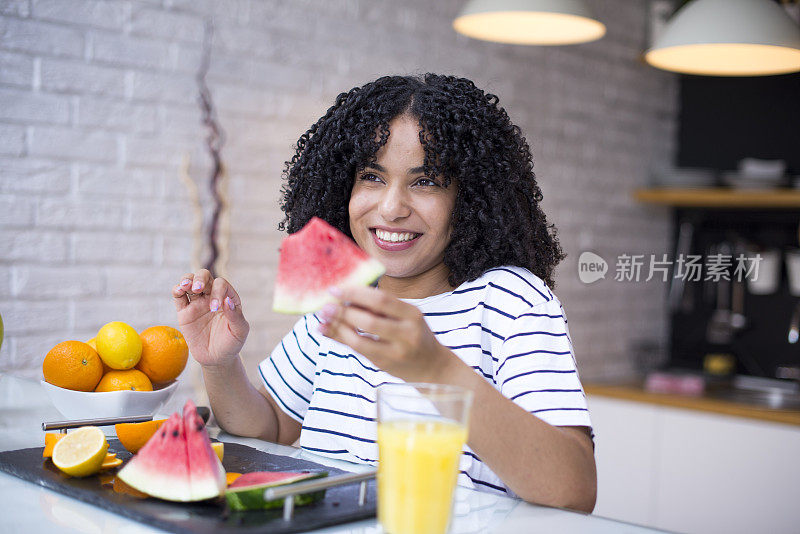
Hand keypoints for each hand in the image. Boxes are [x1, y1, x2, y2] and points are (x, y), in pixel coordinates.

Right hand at [172, 269, 249, 367]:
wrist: (217, 359)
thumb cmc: (231, 343)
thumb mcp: (239, 331)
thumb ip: (235, 316)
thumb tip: (227, 300)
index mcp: (228, 298)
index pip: (221, 285)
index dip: (217, 292)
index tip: (214, 308)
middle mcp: (212, 297)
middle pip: (204, 276)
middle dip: (200, 278)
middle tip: (198, 288)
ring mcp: (197, 303)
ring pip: (190, 282)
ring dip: (187, 280)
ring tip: (186, 285)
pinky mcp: (185, 312)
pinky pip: (179, 297)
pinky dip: (177, 290)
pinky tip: (179, 290)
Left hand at [317, 286, 454, 382]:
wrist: (431, 367)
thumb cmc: (414, 334)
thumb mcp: (405, 316)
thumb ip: (380, 308)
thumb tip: (344, 295)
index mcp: (412, 314)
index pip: (381, 300)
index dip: (356, 293)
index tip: (335, 289)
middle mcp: (407, 333)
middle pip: (369, 321)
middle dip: (343, 312)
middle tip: (325, 306)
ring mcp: (395, 352)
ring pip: (360, 340)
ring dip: (338, 328)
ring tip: (322, 319)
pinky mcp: (384, 364)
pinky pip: (358, 350)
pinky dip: (340, 339)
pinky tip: (328, 331)